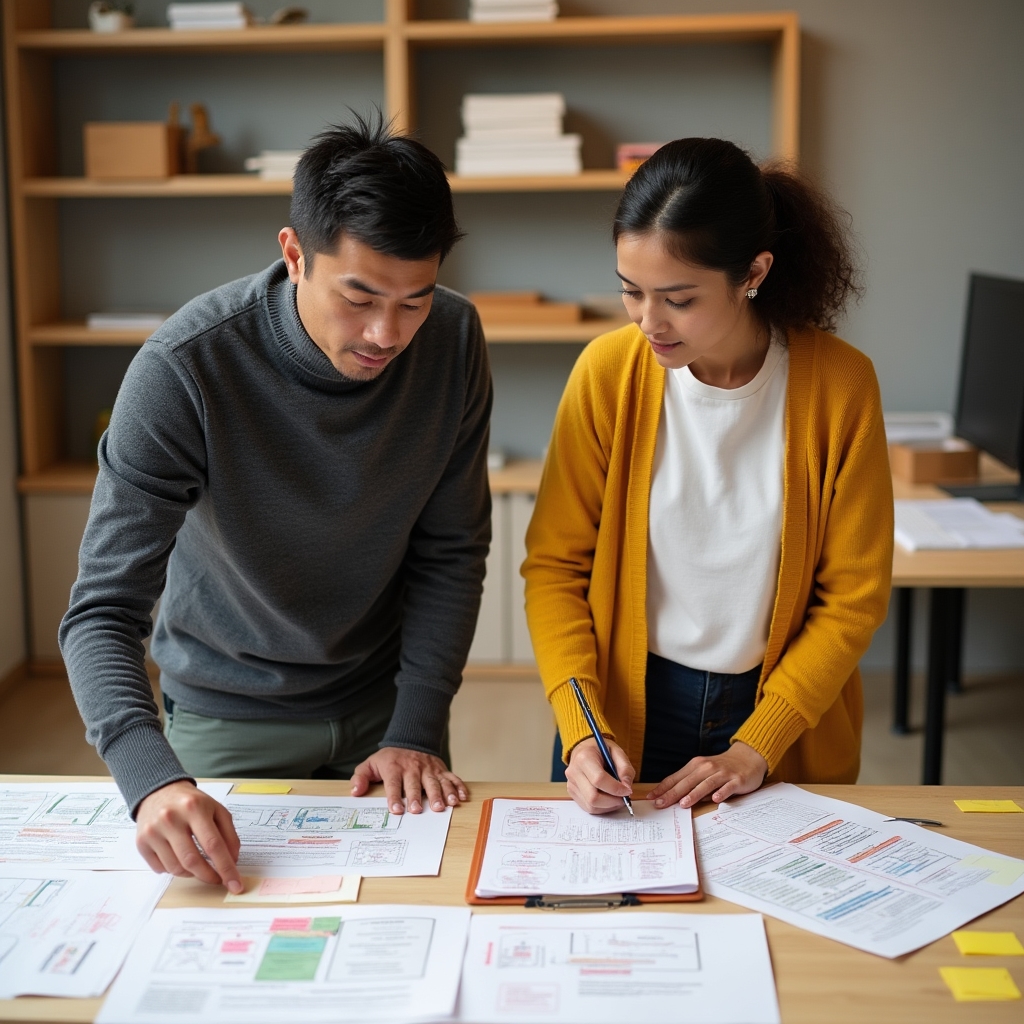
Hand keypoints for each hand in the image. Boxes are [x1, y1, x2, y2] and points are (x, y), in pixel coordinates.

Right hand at [136, 780, 242, 892]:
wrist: (159, 792)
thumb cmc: (191, 803)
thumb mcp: (216, 809)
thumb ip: (229, 834)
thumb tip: (232, 861)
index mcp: (195, 808)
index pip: (213, 845)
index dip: (226, 868)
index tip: (235, 884)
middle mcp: (171, 819)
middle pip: (192, 860)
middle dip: (209, 876)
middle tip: (218, 880)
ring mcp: (153, 831)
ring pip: (176, 868)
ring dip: (192, 873)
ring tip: (199, 865)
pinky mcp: (141, 842)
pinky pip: (160, 868)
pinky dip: (174, 870)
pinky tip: (180, 859)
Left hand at [350, 747, 467, 813]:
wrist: (410, 739)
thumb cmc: (389, 759)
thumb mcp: (371, 764)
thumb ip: (360, 777)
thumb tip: (355, 792)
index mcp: (394, 768)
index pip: (393, 784)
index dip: (394, 797)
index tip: (396, 809)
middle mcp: (413, 768)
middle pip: (416, 784)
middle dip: (417, 797)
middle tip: (418, 810)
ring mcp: (429, 769)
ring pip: (436, 781)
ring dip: (442, 793)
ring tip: (445, 805)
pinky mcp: (441, 769)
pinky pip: (452, 777)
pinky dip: (458, 787)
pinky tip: (461, 798)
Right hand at [565, 737, 635, 813]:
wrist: (583, 749)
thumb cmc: (600, 750)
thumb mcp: (617, 752)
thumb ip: (625, 768)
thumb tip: (627, 787)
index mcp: (584, 758)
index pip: (598, 779)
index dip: (615, 788)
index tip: (627, 790)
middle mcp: (574, 772)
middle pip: (593, 797)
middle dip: (612, 801)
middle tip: (624, 798)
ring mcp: (571, 784)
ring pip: (591, 806)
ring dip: (608, 806)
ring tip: (617, 798)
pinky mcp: (572, 793)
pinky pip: (588, 807)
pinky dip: (602, 808)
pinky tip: (609, 799)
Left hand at [648, 741, 767, 808]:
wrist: (748, 757)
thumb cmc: (723, 767)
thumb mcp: (704, 771)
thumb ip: (691, 782)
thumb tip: (673, 797)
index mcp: (696, 765)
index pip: (676, 778)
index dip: (663, 788)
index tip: (652, 797)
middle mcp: (707, 767)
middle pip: (687, 782)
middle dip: (673, 793)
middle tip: (661, 804)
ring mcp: (722, 773)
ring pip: (706, 784)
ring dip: (694, 794)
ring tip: (683, 804)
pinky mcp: (736, 780)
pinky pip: (727, 787)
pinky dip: (721, 792)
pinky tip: (715, 799)